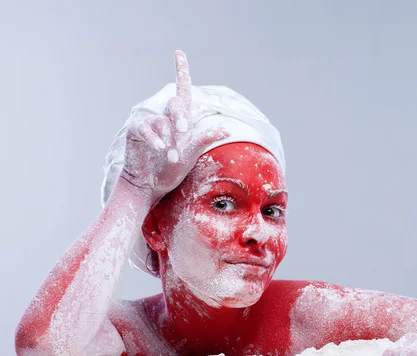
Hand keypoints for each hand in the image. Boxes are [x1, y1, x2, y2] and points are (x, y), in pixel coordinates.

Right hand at [120, 50, 227, 201]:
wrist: (150, 185)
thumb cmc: (171, 170)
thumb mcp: (192, 154)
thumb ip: (205, 139)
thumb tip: (226, 129)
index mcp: (180, 120)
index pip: (182, 91)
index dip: (181, 72)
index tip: (179, 53)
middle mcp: (165, 118)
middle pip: (175, 104)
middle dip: (180, 117)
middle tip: (183, 132)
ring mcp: (149, 123)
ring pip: (162, 121)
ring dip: (169, 140)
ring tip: (172, 157)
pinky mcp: (136, 131)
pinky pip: (146, 128)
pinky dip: (154, 138)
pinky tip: (160, 149)